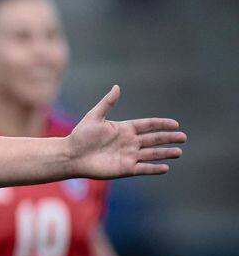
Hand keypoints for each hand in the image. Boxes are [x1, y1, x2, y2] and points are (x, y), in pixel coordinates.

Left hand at [65, 86, 184, 179]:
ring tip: (178, 152)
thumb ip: (107, 103)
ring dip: (165, 153)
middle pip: (154, 139)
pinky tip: (165, 167)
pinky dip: (154, 169)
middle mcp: (129, 142)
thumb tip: (117, 86)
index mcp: (124, 129)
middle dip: (168, 138)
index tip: (175, 124)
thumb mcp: (94, 116)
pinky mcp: (125, 169)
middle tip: (183, 137)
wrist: (71, 155)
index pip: (148, 125)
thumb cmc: (80, 135)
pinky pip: (143, 168)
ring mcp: (129, 155)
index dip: (162, 124)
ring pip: (152, 154)